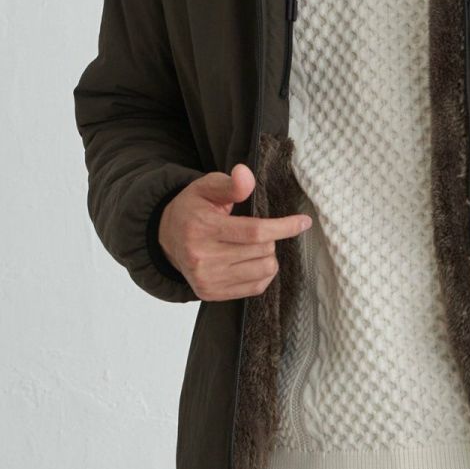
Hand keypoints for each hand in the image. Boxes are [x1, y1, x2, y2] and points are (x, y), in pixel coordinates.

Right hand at [157, 163, 312, 301]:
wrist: (166, 239)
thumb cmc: (192, 209)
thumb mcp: (206, 187)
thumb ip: (230, 183)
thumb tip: (246, 174)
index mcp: (202, 228)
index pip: (254, 232)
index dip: (284, 227)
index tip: (303, 222)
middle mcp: (203, 258)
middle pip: (262, 251)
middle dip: (271, 238)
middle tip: (256, 229)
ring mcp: (207, 280)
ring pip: (263, 271)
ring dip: (268, 256)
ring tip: (252, 245)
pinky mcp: (211, 294)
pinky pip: (256, 287)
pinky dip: (262, 273)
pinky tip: (250, 261)